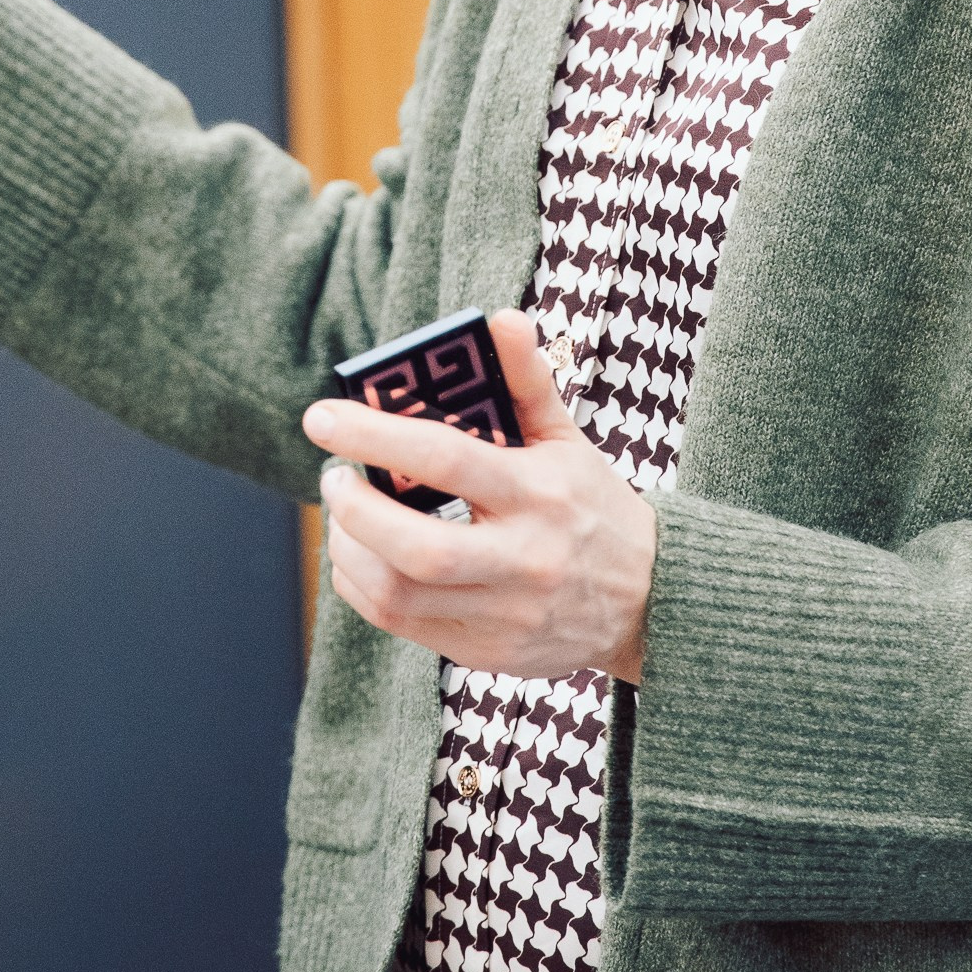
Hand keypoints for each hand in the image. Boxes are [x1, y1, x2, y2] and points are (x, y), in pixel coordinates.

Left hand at [301, 307, 655, 683]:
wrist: (650, 601)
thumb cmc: (593, 508)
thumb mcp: (568, 441)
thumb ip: (527, 383)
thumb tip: (501, 321)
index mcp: (540, 495)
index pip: (447, 459)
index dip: (375, 434)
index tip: (322, 417)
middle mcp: (523, 560)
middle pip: (414, 548)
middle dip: (354, 510)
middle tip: (335, 477)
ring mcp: (504, 614)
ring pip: (398, 595)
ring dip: (349, 551)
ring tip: (345, 515)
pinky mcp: (486, 650)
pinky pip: (402, 625)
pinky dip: (364, 587)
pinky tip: (362, 555)